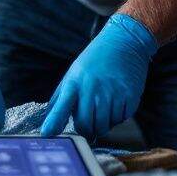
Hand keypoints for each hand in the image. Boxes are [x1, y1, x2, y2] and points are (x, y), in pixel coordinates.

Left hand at [40, 13, 157, 139]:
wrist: (124, 42)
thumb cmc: (95, 61)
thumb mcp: (73, 73)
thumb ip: (61, 98)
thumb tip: (48, 123)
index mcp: (75, 82)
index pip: (62, 105)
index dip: (54, 121)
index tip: (47, 133)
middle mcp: (93, 88)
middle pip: (86, 125)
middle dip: (86, 130)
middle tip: (89, 123)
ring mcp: (112, 93)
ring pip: (104, 126)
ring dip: (103, 123)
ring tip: (104, 107)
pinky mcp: (129, 96)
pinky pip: (121, 119)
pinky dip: (118, 116)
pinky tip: (117, 101)